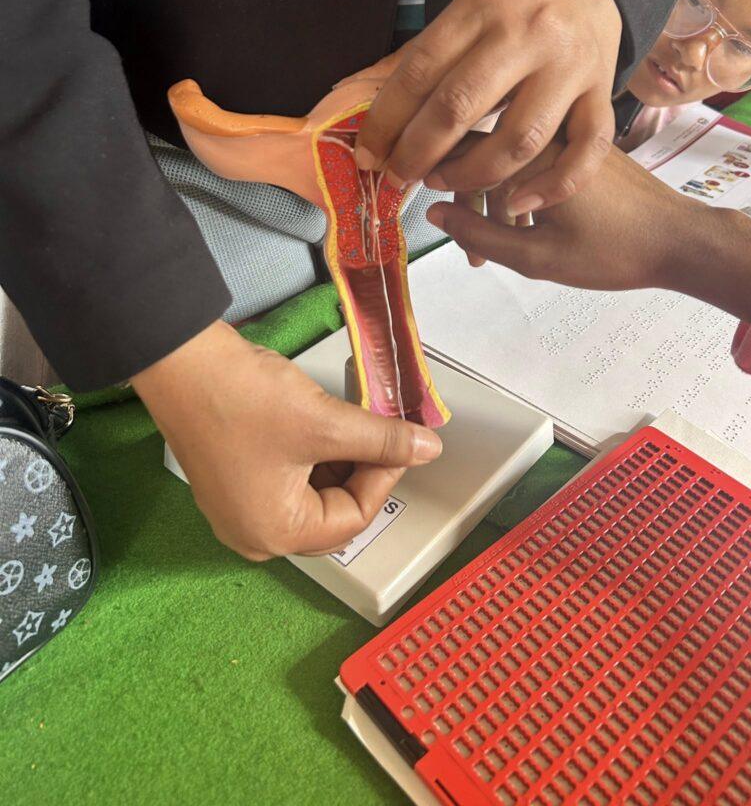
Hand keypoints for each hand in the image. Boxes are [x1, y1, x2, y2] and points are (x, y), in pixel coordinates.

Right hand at [131, 321, 441, 559]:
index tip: (400, 438)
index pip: (354, 518)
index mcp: (275, 534)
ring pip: (311, 493)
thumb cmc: (245, 399)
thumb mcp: (325, 422)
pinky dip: (311, 453)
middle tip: (378, 431)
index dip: (385, 475)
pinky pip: (286, 479)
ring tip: (352, 420)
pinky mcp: (230, 479)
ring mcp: (237, 508)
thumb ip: (382, 440)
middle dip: (361, 470)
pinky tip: (322, 421)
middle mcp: (253, 533)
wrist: (179, 360)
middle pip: (332, 512)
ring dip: (338, 459)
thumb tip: (428, 450)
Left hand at [354, 0, 621, 212]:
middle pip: (461, 108)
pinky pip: (587, 151)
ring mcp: (572, 65)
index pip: (420, 72)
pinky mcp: (603, 91)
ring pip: (520, 139)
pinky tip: (518, 203)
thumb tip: (351, 96)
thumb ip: (419, 55)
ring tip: (443, 180)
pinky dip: (554, 186)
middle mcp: (529, 33)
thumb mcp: (463, 4)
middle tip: (398, 176)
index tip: (369, 154)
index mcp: (483, 5)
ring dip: (473, 175)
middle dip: (418, 153)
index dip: (386, 121)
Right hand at [426, 143, 750, 322]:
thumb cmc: (611, 252)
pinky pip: (531, 162)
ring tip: (487, 251)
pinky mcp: (580, 150)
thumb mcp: (537, 258)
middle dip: (459, 194)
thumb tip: (436, 214)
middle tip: (457, 239)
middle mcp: (544, 136)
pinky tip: (520, 230)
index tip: (410, 194)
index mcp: (531, 155)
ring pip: (505, 159)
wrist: (680, 239)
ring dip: (488, 201)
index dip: (427, 168)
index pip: (458, 146)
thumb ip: (480, 236)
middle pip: (479, 151)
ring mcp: (563, 141)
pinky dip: (515, 192)